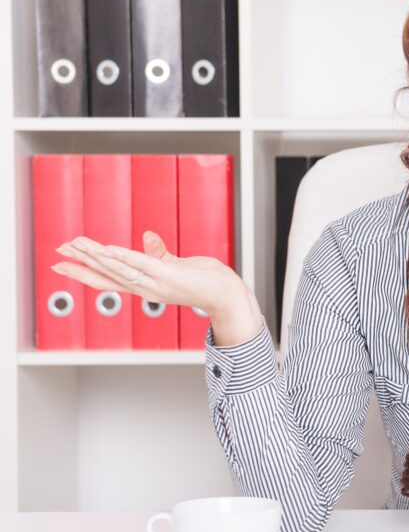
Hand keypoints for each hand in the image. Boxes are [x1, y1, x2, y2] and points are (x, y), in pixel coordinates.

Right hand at [52, 231, 245, 318]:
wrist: (226, 294)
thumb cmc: (204, 281)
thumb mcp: (176, 266)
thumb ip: (158, 254)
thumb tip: (147, 237)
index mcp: (144, 286)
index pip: (108, 279)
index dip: (84, 272)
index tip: (60, 265)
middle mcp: (147, 289)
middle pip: (107, 275)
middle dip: (81, 264)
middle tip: (58, 253)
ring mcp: (157, 284)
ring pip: (120, 269)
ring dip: (97, 257)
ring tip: (76, 246)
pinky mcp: (171, 277)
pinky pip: (143, 265)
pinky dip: (124, 257)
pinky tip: (108, 250)